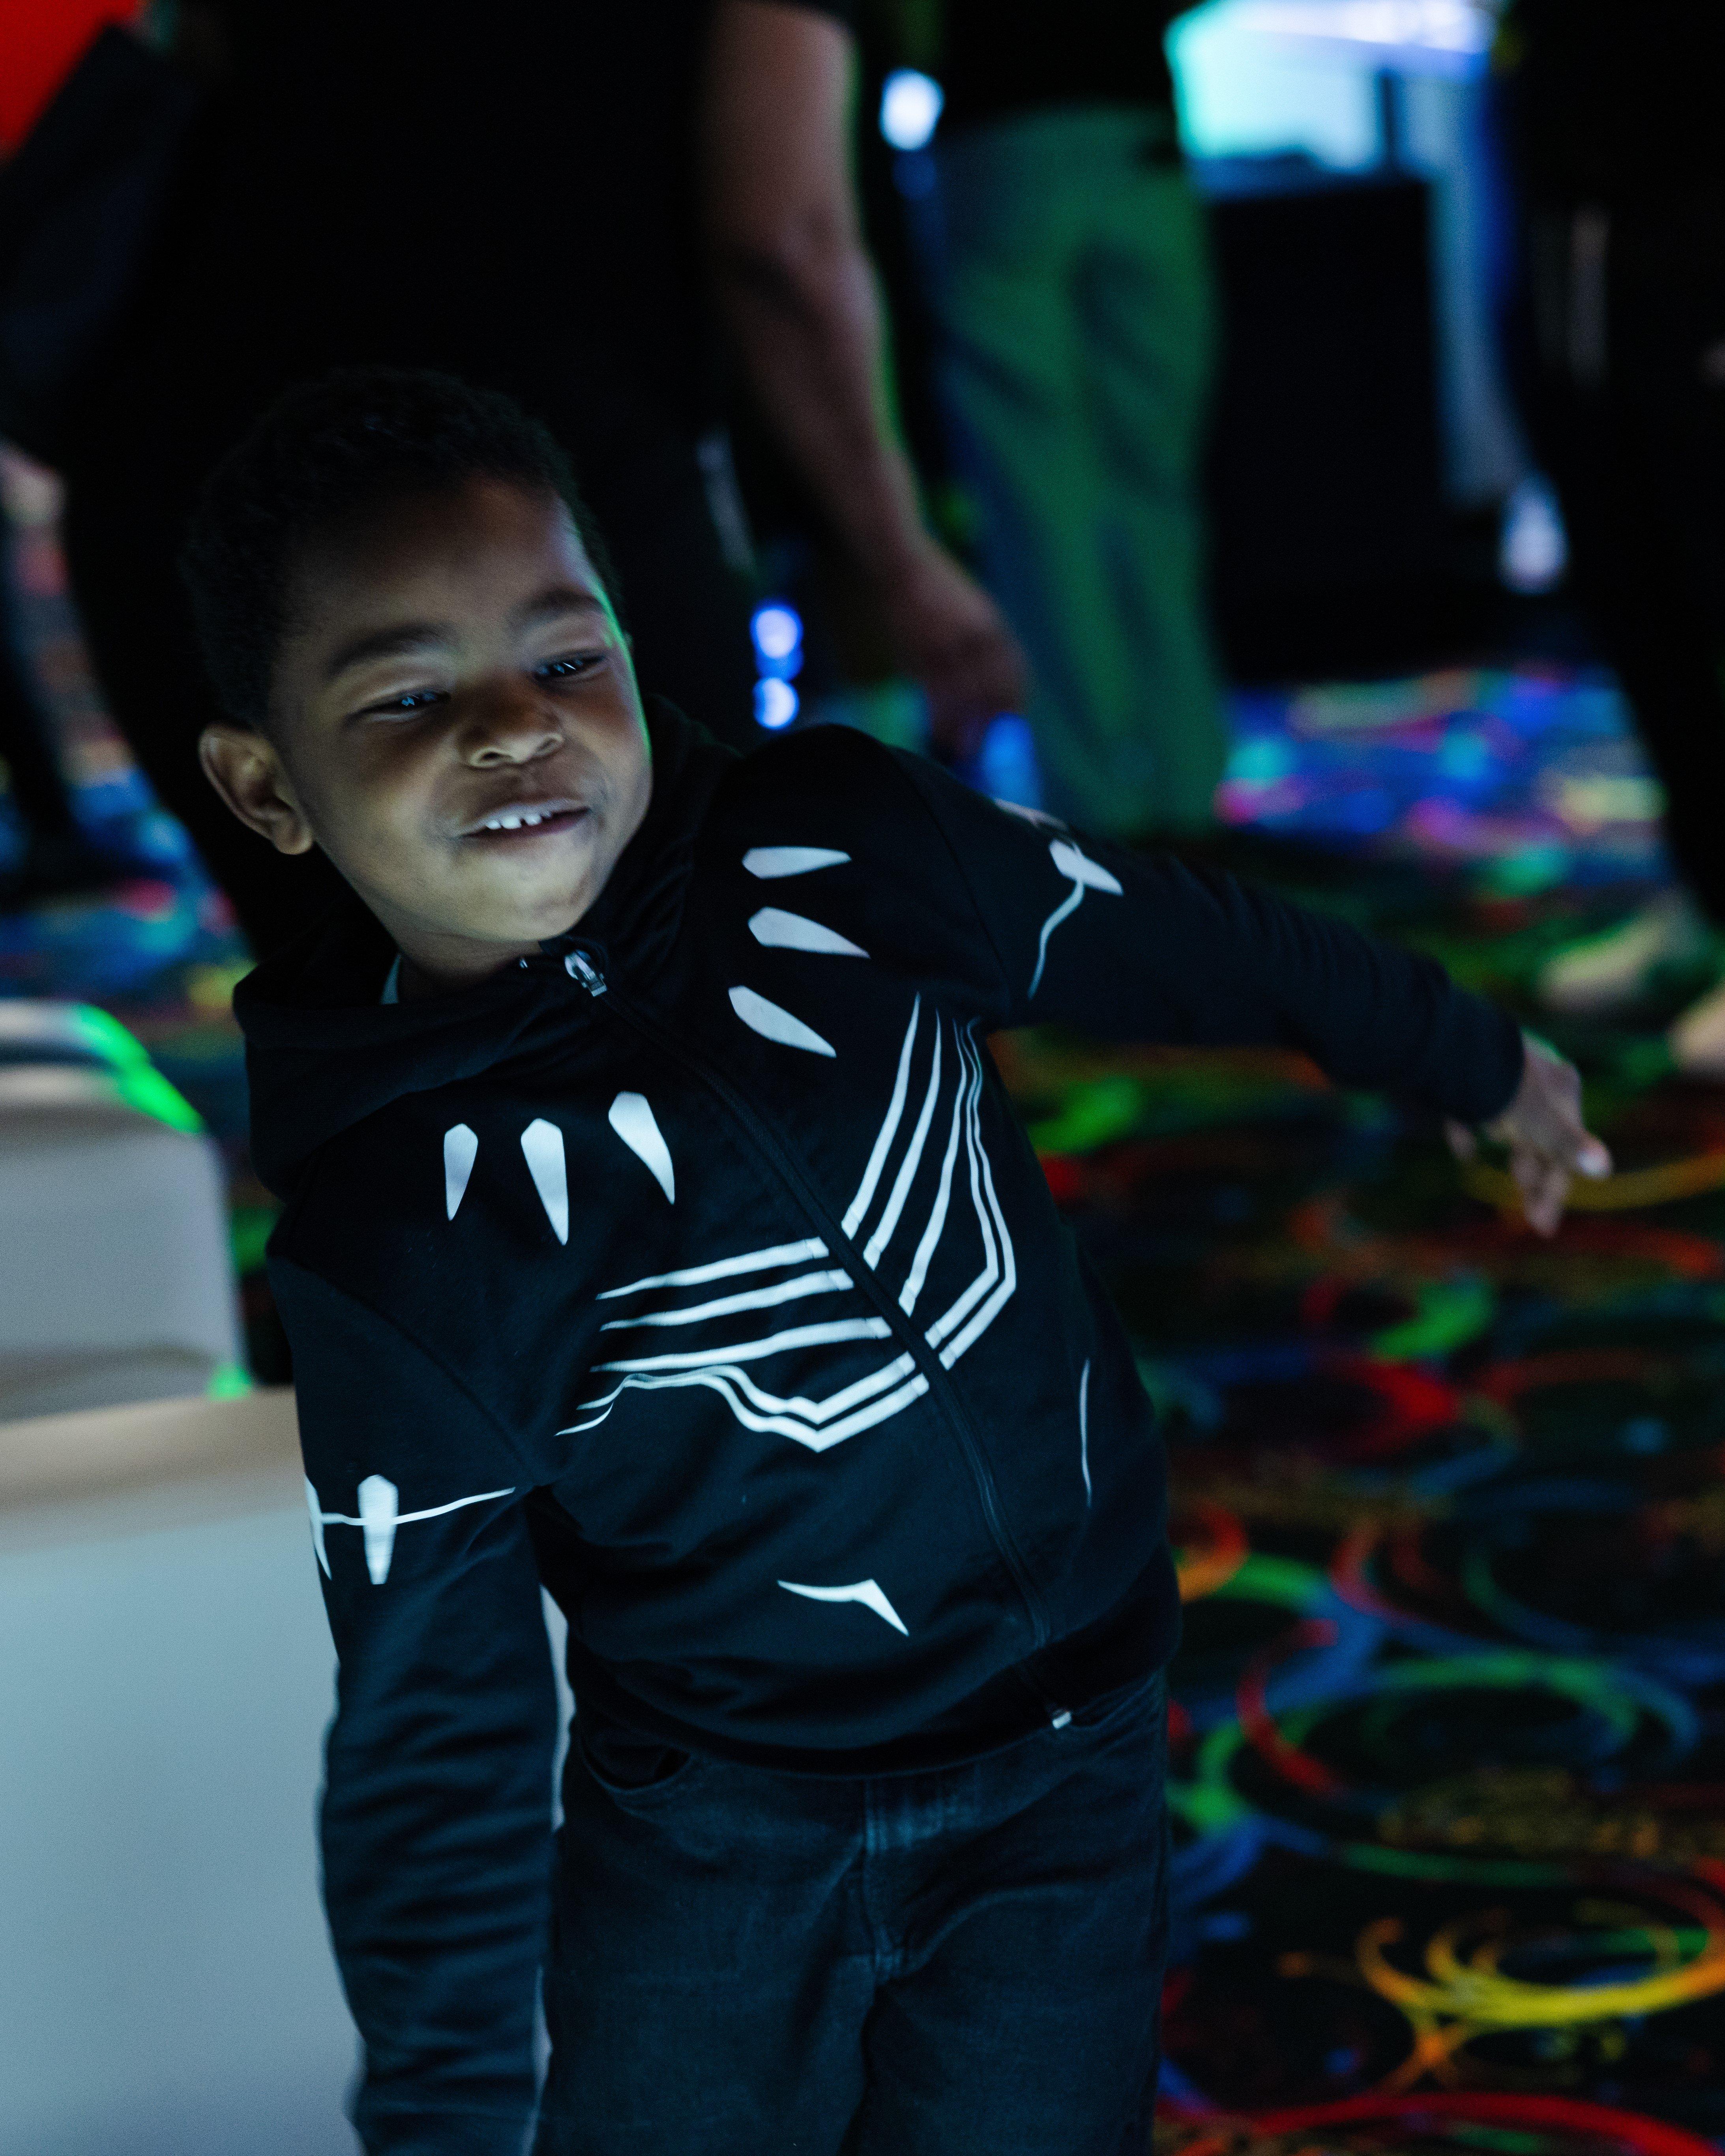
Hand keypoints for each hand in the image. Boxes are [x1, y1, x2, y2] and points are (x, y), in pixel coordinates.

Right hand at [879, 543, 1027, 756]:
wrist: (901, 560)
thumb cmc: (931, 584)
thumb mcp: (967, 604)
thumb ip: (979, 634)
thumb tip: (985, 667)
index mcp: (991, 623)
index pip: (1014, 670)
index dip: (1015, 700)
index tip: (1012, 722)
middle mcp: (977, 635)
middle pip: (995, 689)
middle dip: (993, 723)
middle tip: (988, 748)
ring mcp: (950, 643)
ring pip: (968, 697)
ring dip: (968, 728)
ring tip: (965, 751)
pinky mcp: (922, 649)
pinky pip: (938, 694)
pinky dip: (942, 719)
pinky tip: (940, 734)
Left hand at [1446, 1032, 1611, 1235]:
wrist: (1449, 1037)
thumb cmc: (1498, 1080)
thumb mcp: (1534, 1116)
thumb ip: (1565, 1143)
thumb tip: (1603, 1169)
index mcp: (1560, 1090)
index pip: (1565, 1152)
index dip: (1554, 1193)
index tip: (1542, 1228)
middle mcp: (1537, 1080)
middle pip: (1539, 1141)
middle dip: (1532, 1177)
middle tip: (1527, 1216)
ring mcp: (1504, 1075)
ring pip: (1511, 1123)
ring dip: (1511, 1149)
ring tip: (1504, 1172)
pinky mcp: (1468, 1074)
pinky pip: (1473, 1109)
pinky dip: (1470, 1133)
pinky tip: (1465, 1152)